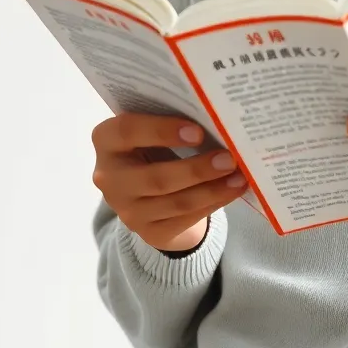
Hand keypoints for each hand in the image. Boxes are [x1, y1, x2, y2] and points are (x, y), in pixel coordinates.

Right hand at [91, 113, 247, 251]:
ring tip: (240, 176)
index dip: (161, 131)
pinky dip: (214, 202)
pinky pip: (185, 218)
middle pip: (156, 178)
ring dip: (213, 189)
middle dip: (197, 169)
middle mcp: (109, 178)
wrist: (148, 189)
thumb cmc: (155, 143)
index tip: (198, 131)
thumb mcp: (153, 128)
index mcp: (107, 141)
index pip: (127, 132)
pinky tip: (234, 189)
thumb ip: (172, 119)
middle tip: (230, 158)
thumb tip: (217, 116)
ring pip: (176, 202)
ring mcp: (127, 210)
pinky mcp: (148, 232)